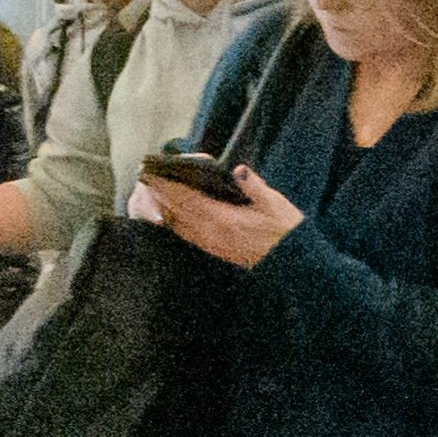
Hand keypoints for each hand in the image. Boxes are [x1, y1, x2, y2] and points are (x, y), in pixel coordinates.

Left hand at [139, 157, 302, 270]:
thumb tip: (239, 171)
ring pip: (179, 224)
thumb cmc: (286, 232)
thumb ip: (255, 187)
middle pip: (178, 211)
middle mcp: (212, 233)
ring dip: (164, 208)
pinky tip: (170, 216)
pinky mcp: (214, 249)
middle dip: (161, 194)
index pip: (189, 199)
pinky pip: (187, 235)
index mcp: (224, 219)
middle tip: (147, 179)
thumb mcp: (276, 205)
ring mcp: (211, 243)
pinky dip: (174, 223)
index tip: (155, 174)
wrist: (291, 265)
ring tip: (153, 193)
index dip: (170, 186)